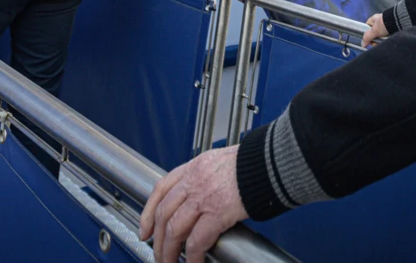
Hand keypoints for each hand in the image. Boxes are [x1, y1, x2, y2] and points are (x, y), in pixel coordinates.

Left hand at [139, 146, 246, 262]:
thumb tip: (201, 197)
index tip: (145, 230)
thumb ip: (207, 177)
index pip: (161, 189)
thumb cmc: (253, 162)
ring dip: (169, 252)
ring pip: (174, 230)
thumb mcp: (221, 161)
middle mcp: (194, 181)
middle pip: (163, 214)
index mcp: (194, 167)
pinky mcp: (217, 213)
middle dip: (157, 239)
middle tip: (158, 254)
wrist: (271, 161)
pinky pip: (197, 241)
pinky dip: (192, 257)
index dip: (148, 212)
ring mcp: (203, 197)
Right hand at [363, 13, 387, 46]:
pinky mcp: (390, 31)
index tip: (369, 41)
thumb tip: (363, 44)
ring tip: (382, 42)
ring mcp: (385, 27)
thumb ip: (367, 37)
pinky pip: (385, 38)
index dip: (367, 35)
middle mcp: (379, 23)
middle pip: (373, 34)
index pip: (366, 28)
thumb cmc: (384, 24)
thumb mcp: (374, 30)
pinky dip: (385, 40)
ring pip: (379, 37)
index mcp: (373, 19)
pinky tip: (386, 41)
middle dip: (374, 40)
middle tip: (376, 43)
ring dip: (380, 41)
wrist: (398, 23)